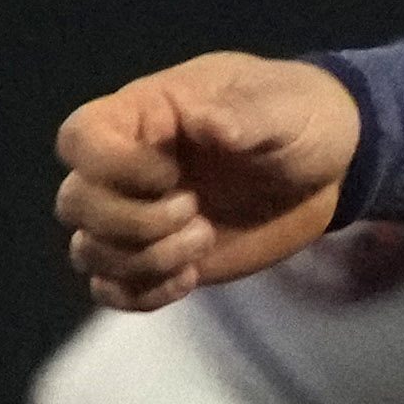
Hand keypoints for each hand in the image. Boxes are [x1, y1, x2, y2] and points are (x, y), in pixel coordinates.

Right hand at [56, 56, 361, 309]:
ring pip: (88, 251)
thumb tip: (205, 123)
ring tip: (204, 239)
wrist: (330, 166)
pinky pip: (111, 288)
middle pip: (74, 203)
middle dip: (132, 221)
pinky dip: (141, 294)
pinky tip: (190, 278)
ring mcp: (141, 216)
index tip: (172, 174)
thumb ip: (243, 116)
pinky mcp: (160, 258)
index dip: (113, 167)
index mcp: (145, 115)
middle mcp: (129, 167)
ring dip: (142, 260)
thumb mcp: (282, 109)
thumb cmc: (299, 117)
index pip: (79, 139)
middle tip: (196, 213)